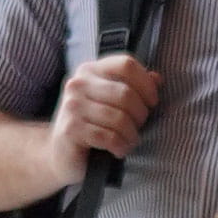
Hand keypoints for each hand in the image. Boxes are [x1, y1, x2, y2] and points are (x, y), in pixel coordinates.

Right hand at [53, 54, 161, 171]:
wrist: (60, 153)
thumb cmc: (93, 125)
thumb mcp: (112, 102)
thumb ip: (134, 87)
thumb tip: (156, 78)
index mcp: (90, 70)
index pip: (126, 65)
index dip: (146, 85)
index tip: (152, 103)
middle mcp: (78, 84)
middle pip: (126, 94)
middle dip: (140, 115)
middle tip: (138, 127)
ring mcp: (72, 106)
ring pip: (119, 118)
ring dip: (132, 135)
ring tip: (129, 141)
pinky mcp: (71, 129)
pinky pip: (109, 137)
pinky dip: (121, 146)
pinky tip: (119, 150)